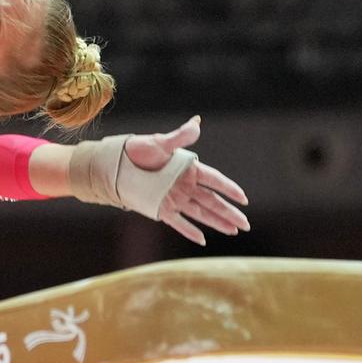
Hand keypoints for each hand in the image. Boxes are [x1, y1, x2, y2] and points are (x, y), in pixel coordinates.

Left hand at [124, 116, 251, 243]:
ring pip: (201, 213)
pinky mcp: (162, 209)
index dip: (229, 189)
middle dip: (229, 213)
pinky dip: (190, 231)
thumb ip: (180, 136)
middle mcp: (185, 185)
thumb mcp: (159, 143)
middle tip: (246, 225)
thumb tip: (197, 122)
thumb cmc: (138, 150)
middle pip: (212, 201)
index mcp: (188, 169)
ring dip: (217, 222)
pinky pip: (179, 223)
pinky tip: (203, 240)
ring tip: (234, 231)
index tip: (244, 199)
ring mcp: (175, 199)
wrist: (115, 165)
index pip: (215, 180)